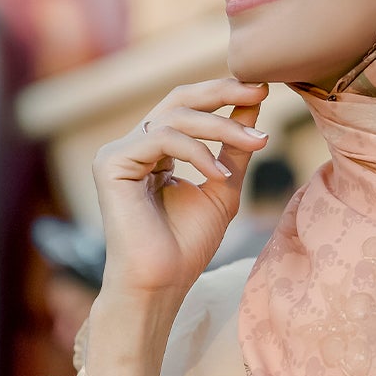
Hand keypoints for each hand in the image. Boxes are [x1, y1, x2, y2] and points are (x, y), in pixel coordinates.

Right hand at [92, 79, 269, 301]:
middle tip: (260, 89)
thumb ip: (234, 147)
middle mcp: (134, 145)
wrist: (161, 285)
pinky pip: (160, 139)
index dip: (223, 94)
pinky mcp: (111, 164)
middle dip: (222, 92)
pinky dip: (197, 153)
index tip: (263, 90)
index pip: (188, 107)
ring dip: (222, 127)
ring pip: (175, 117)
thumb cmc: (188, 246)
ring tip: (256, 143)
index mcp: (155, 149)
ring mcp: (118, 153)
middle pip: (178, 100)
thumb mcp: (223, 186)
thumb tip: (254, 104)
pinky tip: (219, 176)